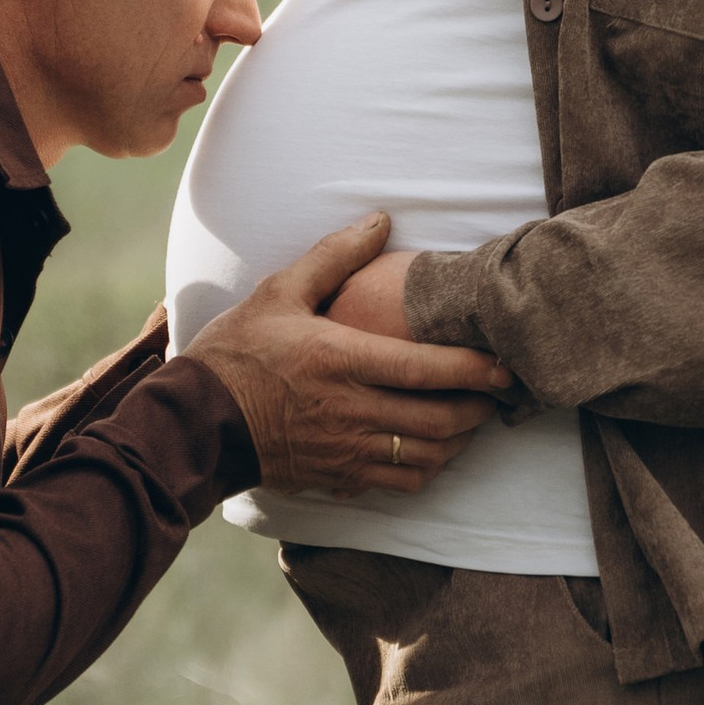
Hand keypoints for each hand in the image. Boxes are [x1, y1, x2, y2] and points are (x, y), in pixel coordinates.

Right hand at [191, 215, 510, 495]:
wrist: (198, 423)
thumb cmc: (238, 353)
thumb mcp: (280, 293)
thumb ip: (334, 256)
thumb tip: (380, 220)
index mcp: (340, 361)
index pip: (424, 369)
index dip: (474, 369)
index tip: (505, 366)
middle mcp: (350, 411)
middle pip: (438, 419)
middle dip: (479, 408)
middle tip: (498, 393)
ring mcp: (346, 451)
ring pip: (426, 457)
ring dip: (459, 441)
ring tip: (471, 419)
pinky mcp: (339, 477)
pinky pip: (400, 483)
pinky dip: (427, 468)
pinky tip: (432, 449)